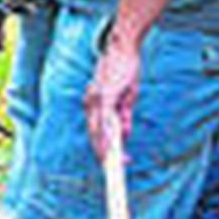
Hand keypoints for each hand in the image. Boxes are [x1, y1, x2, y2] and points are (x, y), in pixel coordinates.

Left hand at [85, 34, 141, 159]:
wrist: (123, 48)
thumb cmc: (124, 70)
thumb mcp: (126, 97)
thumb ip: (123, 116)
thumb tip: (123, 134)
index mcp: (95, 104)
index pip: (96, 131)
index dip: (102, 149)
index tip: (109, 164)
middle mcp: (91, 102)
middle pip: (94, 135)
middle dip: (103, 154)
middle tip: (111, 170)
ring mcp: (96, 99)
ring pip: (98, 131)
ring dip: (105, 149)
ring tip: (111, 165)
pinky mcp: (105, 95)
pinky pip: (105, 120)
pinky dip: (107, 135)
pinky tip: (112, 146)